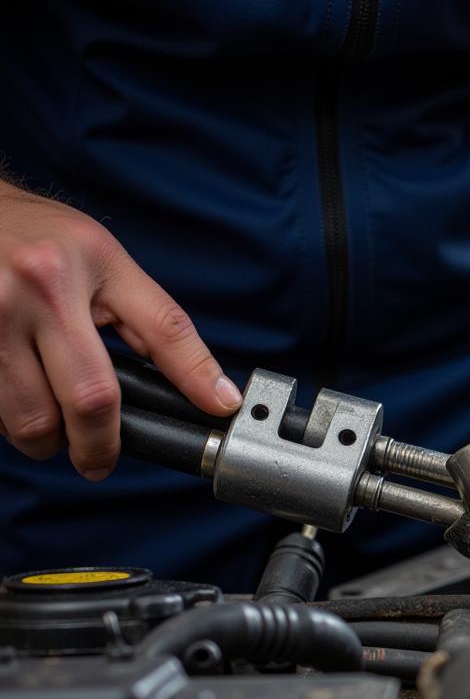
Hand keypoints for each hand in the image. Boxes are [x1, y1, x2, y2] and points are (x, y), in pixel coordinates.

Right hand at [0, 184, 240, 478]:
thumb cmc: (44, 242)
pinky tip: (19, 398)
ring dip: (43, 437)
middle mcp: (19, 297)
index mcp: (63, 277)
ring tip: (53, 419)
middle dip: (94, 445)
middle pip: (83, 402)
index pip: (136, 352)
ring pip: (24, 421)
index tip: (215, 413)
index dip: (184, 388)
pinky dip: (7, 421)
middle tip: (96, 456)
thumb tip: (219, 394)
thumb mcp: (112, 267)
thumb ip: (163, 329)